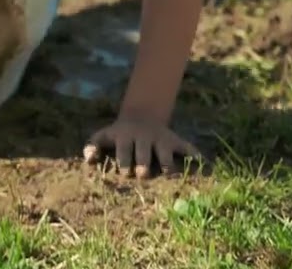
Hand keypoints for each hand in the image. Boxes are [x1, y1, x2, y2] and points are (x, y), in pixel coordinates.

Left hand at [83, 118, 201, 178]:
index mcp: (125, 138)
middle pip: (144, 153)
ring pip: (165, 153)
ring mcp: (161, 140)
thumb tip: (89, 159)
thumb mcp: (104, 136)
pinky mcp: (175, 141)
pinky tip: (202, 163)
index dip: (124, 162)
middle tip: (142, 175)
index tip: (126, 172)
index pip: (123, 150)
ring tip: (169, 175)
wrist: (141, 117)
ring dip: (167, 164)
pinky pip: (187, 147)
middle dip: (143, 165)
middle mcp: (144, 138)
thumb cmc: (118, 135)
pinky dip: (194, 155)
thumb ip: (92, 146)